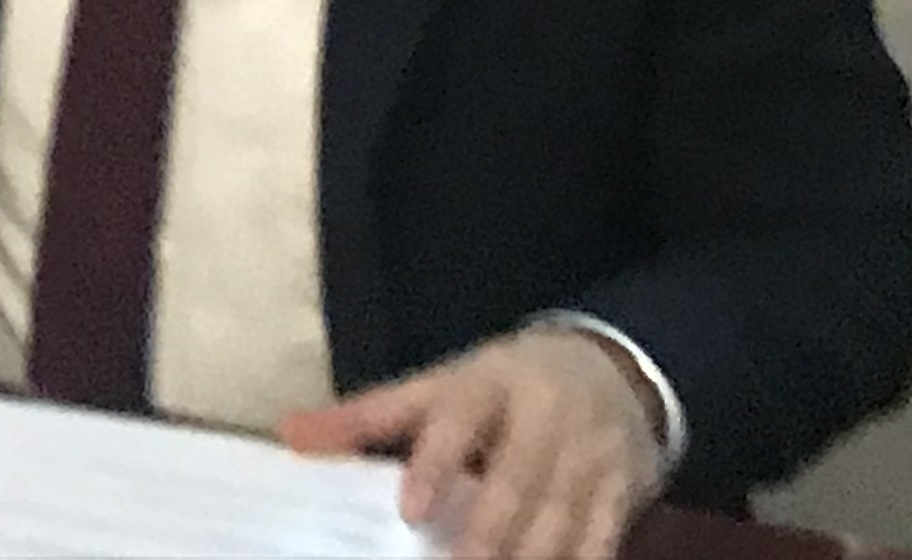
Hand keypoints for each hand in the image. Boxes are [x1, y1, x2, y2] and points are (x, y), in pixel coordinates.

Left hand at [281, 327, 662, 559]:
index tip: (409, 512)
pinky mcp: (622, 494)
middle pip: (517, 482)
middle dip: (487, 537)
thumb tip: (288, 436)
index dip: (434, 465)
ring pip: (560, 521)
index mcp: (490, 380)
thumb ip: (367, 417)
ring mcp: (591, 456)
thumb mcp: (438, 387)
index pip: (460, 420)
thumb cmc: (502, 387)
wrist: (614, 369)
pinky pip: (600, 543)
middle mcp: (546, 415)